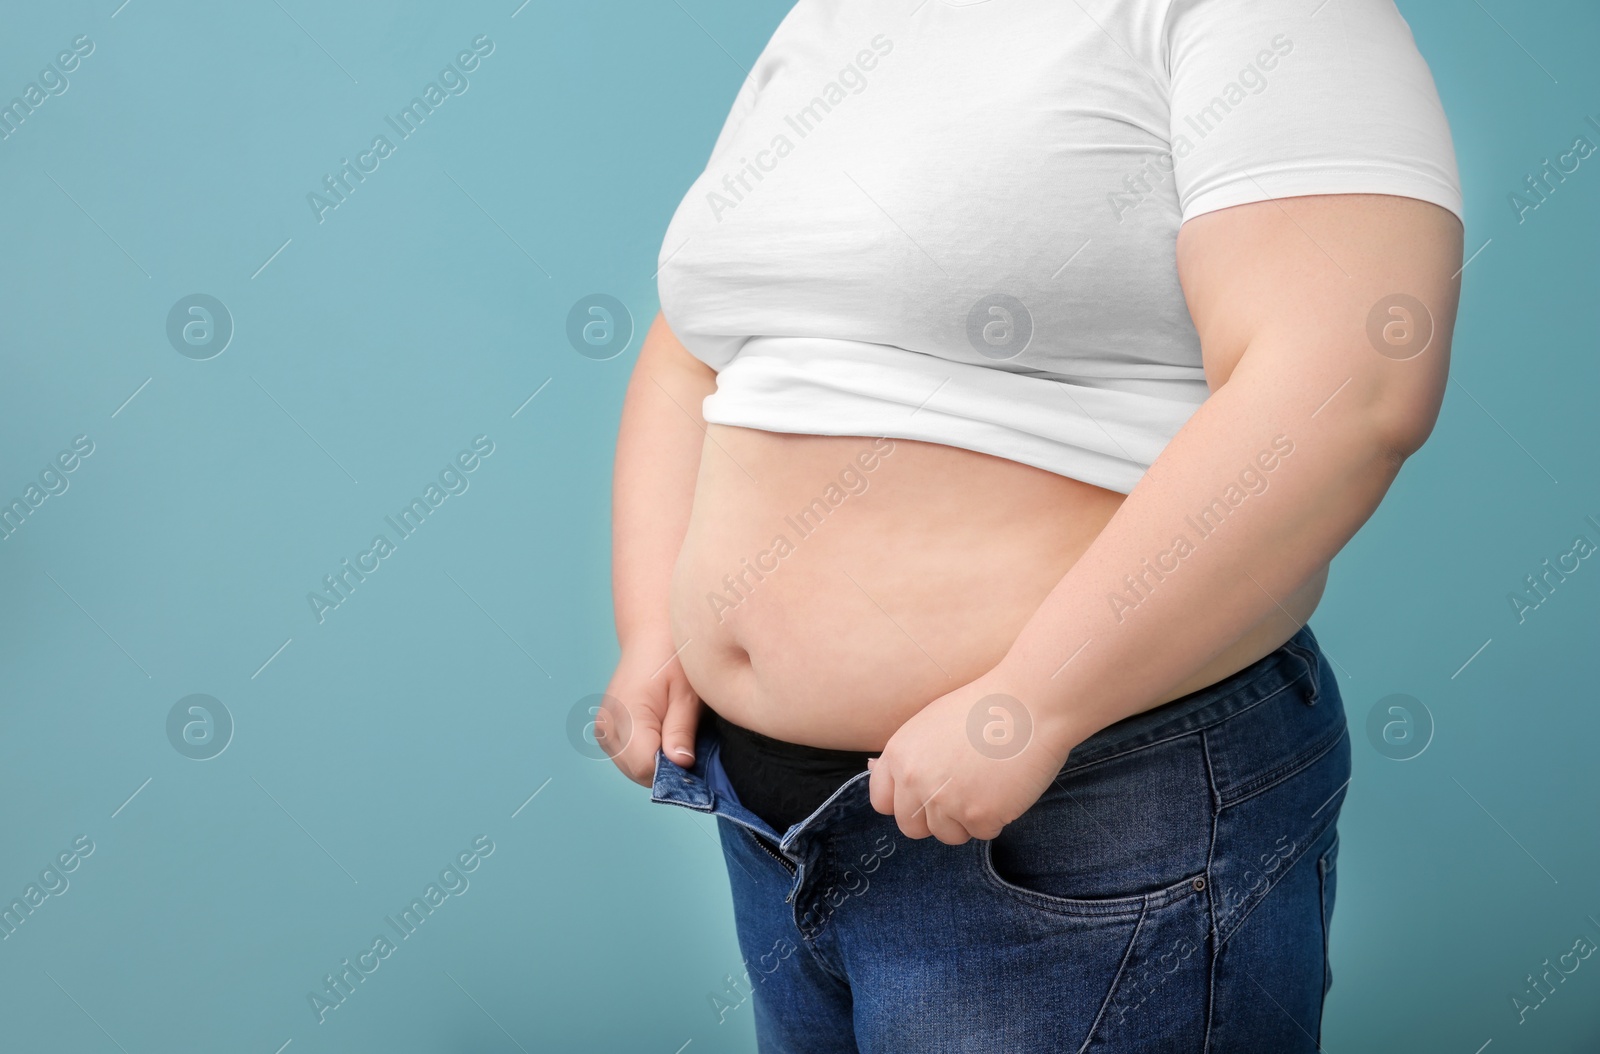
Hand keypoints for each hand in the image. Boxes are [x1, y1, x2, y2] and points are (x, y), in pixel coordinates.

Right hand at [596, 632, 700, 787]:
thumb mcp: (687, 693)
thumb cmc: (674, 657)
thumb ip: (681, 729)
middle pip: (639, 772)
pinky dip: (650, 755)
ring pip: (634, 770)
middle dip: (669, 769)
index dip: (675, 770)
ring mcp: (604, 730)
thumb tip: (680, 764)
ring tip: (679, 736)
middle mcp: (608, 726)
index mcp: (626, 714)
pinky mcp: (607, 732)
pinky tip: (665, 735)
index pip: (646, 766)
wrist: (652, 635)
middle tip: (693, 746)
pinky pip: (630, 759)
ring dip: (659, 763)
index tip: (697, 759)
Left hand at [867, 668, 1082, 844]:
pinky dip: (997, 817)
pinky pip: (983, 833)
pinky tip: (1007, 786)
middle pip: (910, 827)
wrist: (1030, 704)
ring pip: (948, 834)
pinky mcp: (978, 815)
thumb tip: (873, 769)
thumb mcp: (930, 723)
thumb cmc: (985, 708)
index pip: (881, 801)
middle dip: (935, 819)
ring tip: (988, 783)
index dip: (904, 802)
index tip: (924, 795)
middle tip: (962, 793)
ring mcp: (945, 800)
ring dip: (967, 819)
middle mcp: (914, 779)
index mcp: (899, 754)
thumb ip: (906, 754)